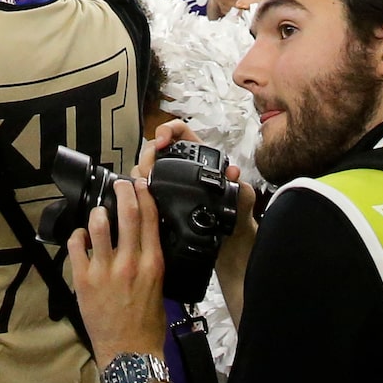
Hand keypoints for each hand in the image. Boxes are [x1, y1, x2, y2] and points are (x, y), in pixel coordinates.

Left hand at [68, 177, 167, 366]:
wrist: (130, 355)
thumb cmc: (147, 325)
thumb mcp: (160, 288)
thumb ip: (151, 261)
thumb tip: (144, 238)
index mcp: (152, 264)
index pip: (150, 218)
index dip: (143, 194)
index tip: (138, 182)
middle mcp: (130, 263)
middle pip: (127, 213)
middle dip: (123, 191)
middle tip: (120, 183)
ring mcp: (105, 270)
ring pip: (98, 224)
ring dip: (98, 212)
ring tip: (99, 212)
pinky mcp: (84, 280)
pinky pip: (76, 245)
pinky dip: (77, 236)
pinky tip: (81, 237)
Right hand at [138, 121, 258, 319]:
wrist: (229, 252)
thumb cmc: (238, 223)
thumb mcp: (242, 203)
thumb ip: (241, 188)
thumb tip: (233, 172)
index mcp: (201, 160)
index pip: (181, 132)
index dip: (168, 130)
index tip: (161, 142)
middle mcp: (184, 169)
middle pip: (157, 148)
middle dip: (148, 155)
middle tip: (148, 171)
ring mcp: (171, 186)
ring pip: (148, 167)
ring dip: (141, 173)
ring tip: (144, 186)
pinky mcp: (163, 203)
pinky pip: (146, 189)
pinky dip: (140, 191)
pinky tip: (142, 200)